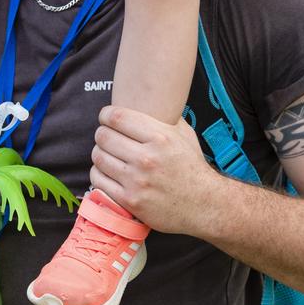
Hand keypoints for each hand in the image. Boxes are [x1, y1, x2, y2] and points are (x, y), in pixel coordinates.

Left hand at [90, 105, 217, 234]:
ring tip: (106, 153)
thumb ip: (164, 117)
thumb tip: (145, 99)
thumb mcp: (184, 134)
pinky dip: (99, 173)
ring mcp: (137, 181)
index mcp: (160, 137)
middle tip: (106, 135)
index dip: (105, 114)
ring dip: (99, 153)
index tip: (105, 117)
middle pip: (104, 136)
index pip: (117, 117)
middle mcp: (147, 158)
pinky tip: (107, 171)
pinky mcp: (130, 201)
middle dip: (102, 133)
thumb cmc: (192, 166)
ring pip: (99, 158)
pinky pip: (99, 181)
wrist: (204, 205)